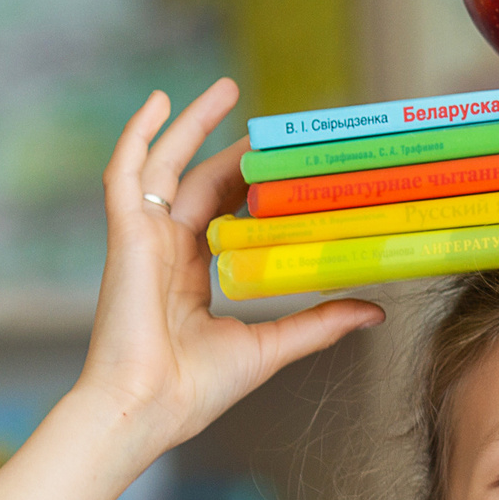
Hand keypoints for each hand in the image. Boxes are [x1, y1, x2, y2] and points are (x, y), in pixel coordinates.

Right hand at [79, 78, 384, 444]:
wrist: (146, 410)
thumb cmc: (194, 390)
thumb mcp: (270, 347)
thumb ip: (317, 324)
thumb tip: (373, 311)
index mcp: (193, 275)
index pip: (225, 213)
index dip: (252, 185)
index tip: (283, 164)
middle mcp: (166, 250)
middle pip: (202, 182)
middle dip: (233, 149)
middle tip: (268, 124)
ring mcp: (143, 239)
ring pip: (167, 165)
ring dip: (191, 123)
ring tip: (226, 89)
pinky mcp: (125, 235)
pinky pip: (125, 173)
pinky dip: (137, 134)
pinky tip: (158, 101)